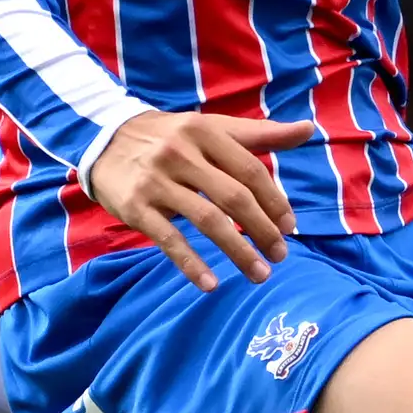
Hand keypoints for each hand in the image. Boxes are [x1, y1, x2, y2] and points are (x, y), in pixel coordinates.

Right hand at [89, 108, 316, 290]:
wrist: (103, 138)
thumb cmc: (171, 137)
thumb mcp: (212, 129)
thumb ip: (260, 134)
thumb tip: (308, 129)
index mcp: (206, 132)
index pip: (251, 171)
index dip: (275, 201)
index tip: (290, 227)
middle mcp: (182, 153)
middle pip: (234, 197)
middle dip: (263, 230)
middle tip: (281, 255)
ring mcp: (157, 181)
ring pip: (207, 220)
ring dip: (238, 252)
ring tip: (260, 274)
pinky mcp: (135, 206)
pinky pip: (169, 239)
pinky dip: (191, 264)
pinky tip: (211, 284)